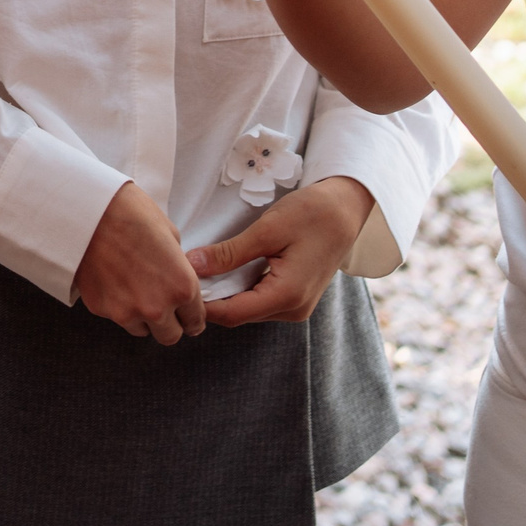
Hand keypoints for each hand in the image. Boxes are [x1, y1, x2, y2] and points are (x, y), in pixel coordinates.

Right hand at [75, 182, 204, 343]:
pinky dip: (118, 305)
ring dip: (142, 317)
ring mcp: (127, 312)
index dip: (192, 317)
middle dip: (170, 324)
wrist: (88, 210)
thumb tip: (175, 276)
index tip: (187, 315)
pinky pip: (116, 317)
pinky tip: (113, 280)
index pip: (195, 321)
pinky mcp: (101, 310)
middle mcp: (157, 307)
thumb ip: (178, 266)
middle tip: (162, 306)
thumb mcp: (170, 234)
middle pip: (170, 337)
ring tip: (133, 288)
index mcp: (182, 287)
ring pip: (142, 330)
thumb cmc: (132, 213)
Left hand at [188, 177, 372, 327]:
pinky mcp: (295, 297)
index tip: (179, 282)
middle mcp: (292, 310)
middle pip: (238, 314)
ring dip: (224, 292)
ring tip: (201, 268)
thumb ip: (229, 253)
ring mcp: (295, 307)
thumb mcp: (267, 230)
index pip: (232, 314)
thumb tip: (192, 265)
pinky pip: (259, 300)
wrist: (346, 211)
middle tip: (185, 273)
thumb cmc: (311, 215)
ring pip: (247, 308)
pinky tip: (225, 268)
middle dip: (210, 297)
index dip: (202, 302)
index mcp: (286, 296)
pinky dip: (240, 287)